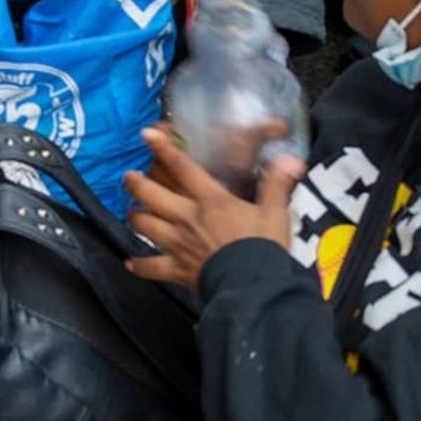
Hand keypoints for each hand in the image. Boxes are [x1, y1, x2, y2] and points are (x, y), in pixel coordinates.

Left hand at [125, 123, 299, 289]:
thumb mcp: (275, 213)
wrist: (254, 285)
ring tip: (133, 212)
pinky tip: (130, 263)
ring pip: (144, 226)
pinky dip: (139, 266)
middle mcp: (187, 218)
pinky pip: (151, 267)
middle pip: (150, 194)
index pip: (182, 167)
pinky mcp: (177, 269)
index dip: (164, 149)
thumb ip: (277, 185)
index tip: (147, 135)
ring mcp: (178, 244)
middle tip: (129, 177)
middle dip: (135, 183)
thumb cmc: (263, 247)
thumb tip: (291, 160)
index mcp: (210, 200)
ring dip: (135, 218)